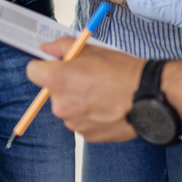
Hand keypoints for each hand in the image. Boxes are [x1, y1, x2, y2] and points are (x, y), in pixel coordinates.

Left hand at [26, 38, 145, 142]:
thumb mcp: (90, 49)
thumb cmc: (122, 72)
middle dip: (64, 84)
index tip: (55, 64)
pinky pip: (80, 121)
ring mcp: (73, 123)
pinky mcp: (87, 135)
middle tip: (87, 78)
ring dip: (77, 101)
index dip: (44, 66)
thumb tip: (46, 49)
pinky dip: (89, 115)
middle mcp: (61, 105)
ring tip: (101, 93)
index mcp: (57, 80)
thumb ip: (61, 47)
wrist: (149, 97)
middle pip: (51, 91)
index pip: (32, 71)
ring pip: (67, 107)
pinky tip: (106, 107)